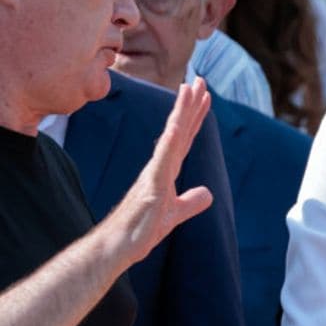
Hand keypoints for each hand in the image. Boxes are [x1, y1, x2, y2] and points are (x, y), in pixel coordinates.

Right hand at [110, 78, 212, 265]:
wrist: (119, 246)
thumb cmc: (140, 230)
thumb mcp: (175, 214)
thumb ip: (191, 202)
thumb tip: (207, 193)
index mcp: (166, 170)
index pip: (184, 138)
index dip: (195, 117)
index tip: (204, 96)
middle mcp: (160, 166)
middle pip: (179, 130)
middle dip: (190, 105)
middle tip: (200, 79)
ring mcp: (154, 174)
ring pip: (171, 136)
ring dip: (182, 112)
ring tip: (190, 88)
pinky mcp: (151, 187)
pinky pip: (162, 161)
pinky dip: (169, 142)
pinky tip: (175, 126)